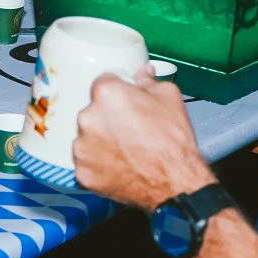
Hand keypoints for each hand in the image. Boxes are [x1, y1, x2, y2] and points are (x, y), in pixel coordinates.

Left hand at [70, 74, 210, 210]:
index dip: (117, 92)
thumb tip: (142, 73)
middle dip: (109, 118)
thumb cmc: (173, 142)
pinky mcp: (83, 172)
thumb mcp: (169, 97)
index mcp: (107, 94)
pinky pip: (87, 162)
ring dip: (102, 141)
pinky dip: (100, 164)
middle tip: (130, 129)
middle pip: (93, 112)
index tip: (124, 101)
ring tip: (126, 150)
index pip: (103, 83)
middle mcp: (88, 118)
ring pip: (88, 137)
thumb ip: (148, 81)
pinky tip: (120, 165)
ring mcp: (82, 147)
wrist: (175, 183)